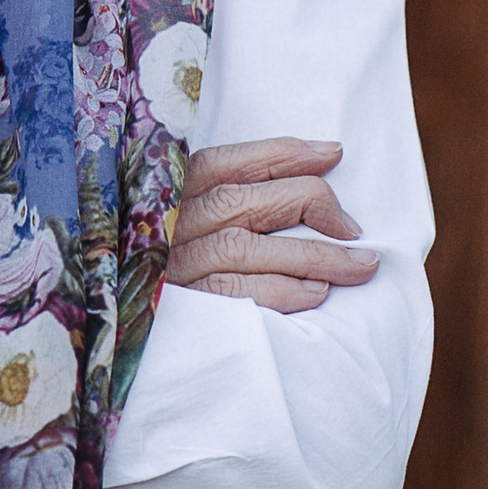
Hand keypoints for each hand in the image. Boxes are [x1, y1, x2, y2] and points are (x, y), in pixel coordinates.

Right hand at [165, 138, 377, 315]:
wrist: (129, 334)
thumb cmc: (173, 265)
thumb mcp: (185, 219)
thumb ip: (228, 193)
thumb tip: (320, 157)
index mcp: (166, 196)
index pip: (224, 163)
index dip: (282, 154)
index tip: (333, 154)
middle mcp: (165, 228)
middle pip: (238, 201)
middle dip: (308, 204)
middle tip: (353, 227)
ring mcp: (172, 270)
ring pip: (244, 248)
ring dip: (312, 256)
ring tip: (358, 265)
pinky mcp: (184, 312)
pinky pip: (235, 295)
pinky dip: (281, 291)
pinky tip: (316, 293)